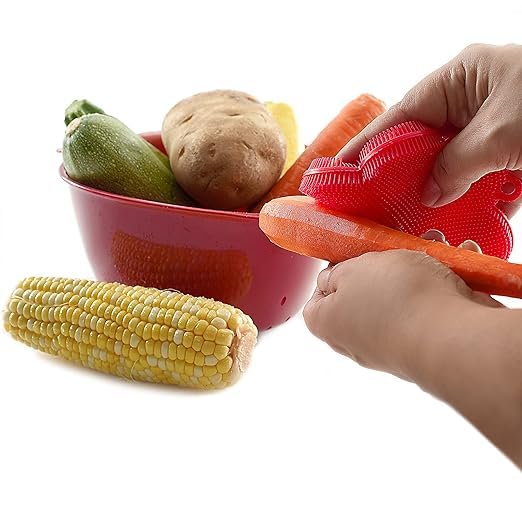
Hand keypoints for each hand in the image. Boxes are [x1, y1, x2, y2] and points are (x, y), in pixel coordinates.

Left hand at [303, 250, 500, 379]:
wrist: (454, 337)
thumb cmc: (396, 298)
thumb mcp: (352, 269)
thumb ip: (336, 273)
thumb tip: (332, 281)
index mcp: (330, 325)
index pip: (317, 301)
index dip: (331, 274)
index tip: (351, 255)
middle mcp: (359, 340)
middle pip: (363, 294)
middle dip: (383, 263)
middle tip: (397, 244)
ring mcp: (396, 343)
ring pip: (404, 295)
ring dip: (420, 266)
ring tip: (434, 243)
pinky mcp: (432, 341)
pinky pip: (433, 305)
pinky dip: (445, 281)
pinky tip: (459, 258)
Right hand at [338, 43, 521, 214]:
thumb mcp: (499, 135)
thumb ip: (456, 165)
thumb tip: (430, 195)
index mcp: (462, 79)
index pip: (402, 114)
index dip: (368, 143)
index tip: (341, 167)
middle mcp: (473, 100)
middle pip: (423, 142)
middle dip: (405, 174)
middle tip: (376, 204)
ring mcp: (493, 125)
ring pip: (453, 164)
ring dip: (443, 193)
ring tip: (417, 220)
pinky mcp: (514, 149)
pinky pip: (485, 177)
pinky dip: (479, 201)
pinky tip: (466, 223)